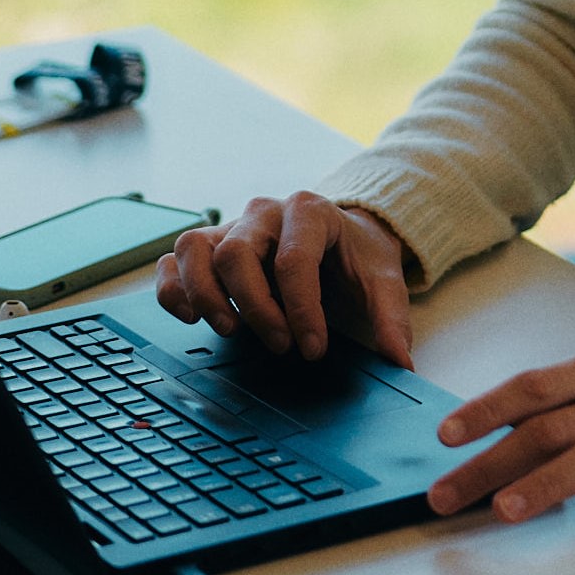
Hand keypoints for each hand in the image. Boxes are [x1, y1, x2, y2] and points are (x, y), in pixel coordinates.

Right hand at [153, 191, 412, 366]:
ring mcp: (232, 227)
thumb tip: (400, 362)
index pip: (293, 260)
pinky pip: (173, 261)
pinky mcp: (209, 247)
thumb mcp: (383, 282)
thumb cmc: (357, 258)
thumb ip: (391, 319)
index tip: (314, 350)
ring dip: (206, 297)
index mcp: (310, 211)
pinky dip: (173, 290)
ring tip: (231, 331)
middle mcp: (265, 213)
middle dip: (256, 308)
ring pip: (195, 249)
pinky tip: (192, 319)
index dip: (301, 310)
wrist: (343, 237)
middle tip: (280, 347)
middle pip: (236, 254)